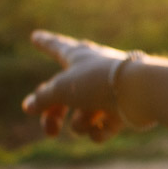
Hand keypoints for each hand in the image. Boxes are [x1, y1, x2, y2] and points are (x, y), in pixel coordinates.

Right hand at [21, 29, 137, 141]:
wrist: (139, 92)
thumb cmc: (97, 82)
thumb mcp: (62, 89)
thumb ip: (43, 99)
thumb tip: (28, 106)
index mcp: (79, 57)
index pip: (56, 47)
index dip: (45, 43)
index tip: (35, 36)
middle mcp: (92, 73)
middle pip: (63, 97)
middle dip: (54, 116)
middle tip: (51, 132)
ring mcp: (107, 92)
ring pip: (82, 116)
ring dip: (80, 124)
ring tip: (89, 119)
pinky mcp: (122, 111)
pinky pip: (101, 128)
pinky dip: (99, 131)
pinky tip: (102, 128)